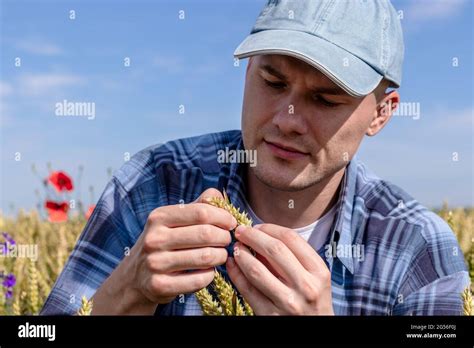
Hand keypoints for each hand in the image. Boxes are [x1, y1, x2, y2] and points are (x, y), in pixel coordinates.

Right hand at [91, 188, 236, 313]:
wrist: (136, 276)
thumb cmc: (164, 242)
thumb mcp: (174, 219)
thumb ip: (199, 205)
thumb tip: (219, 197)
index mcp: (159, 217)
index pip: (202, 212)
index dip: (223, 217)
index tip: (231, 223)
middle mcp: (154, 238)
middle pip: (206, 234)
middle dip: (224, 237)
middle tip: (227, 241)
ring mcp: (155, 263)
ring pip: (205, 257)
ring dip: (220, 256)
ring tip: (220, 255)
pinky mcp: (159, 285)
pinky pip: (199, 280)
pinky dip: (210, 275)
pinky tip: (208, 271)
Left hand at [226, 223, 333, 314]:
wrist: (316, 332)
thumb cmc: (313, 300)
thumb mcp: (314, 277)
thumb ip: (293, 258)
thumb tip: (261, 237)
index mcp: (319, 271)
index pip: (291, 239)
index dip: (269, 228)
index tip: (257, 226)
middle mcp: (305, 286)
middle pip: (274, 250)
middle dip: (252, 236)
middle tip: (241, 231)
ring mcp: (287, 302)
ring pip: (256, 270)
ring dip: (241, 254)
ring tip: (235, 248)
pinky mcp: (270, 315)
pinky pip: (247, 289)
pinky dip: (236, 273)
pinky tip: (231, 264)